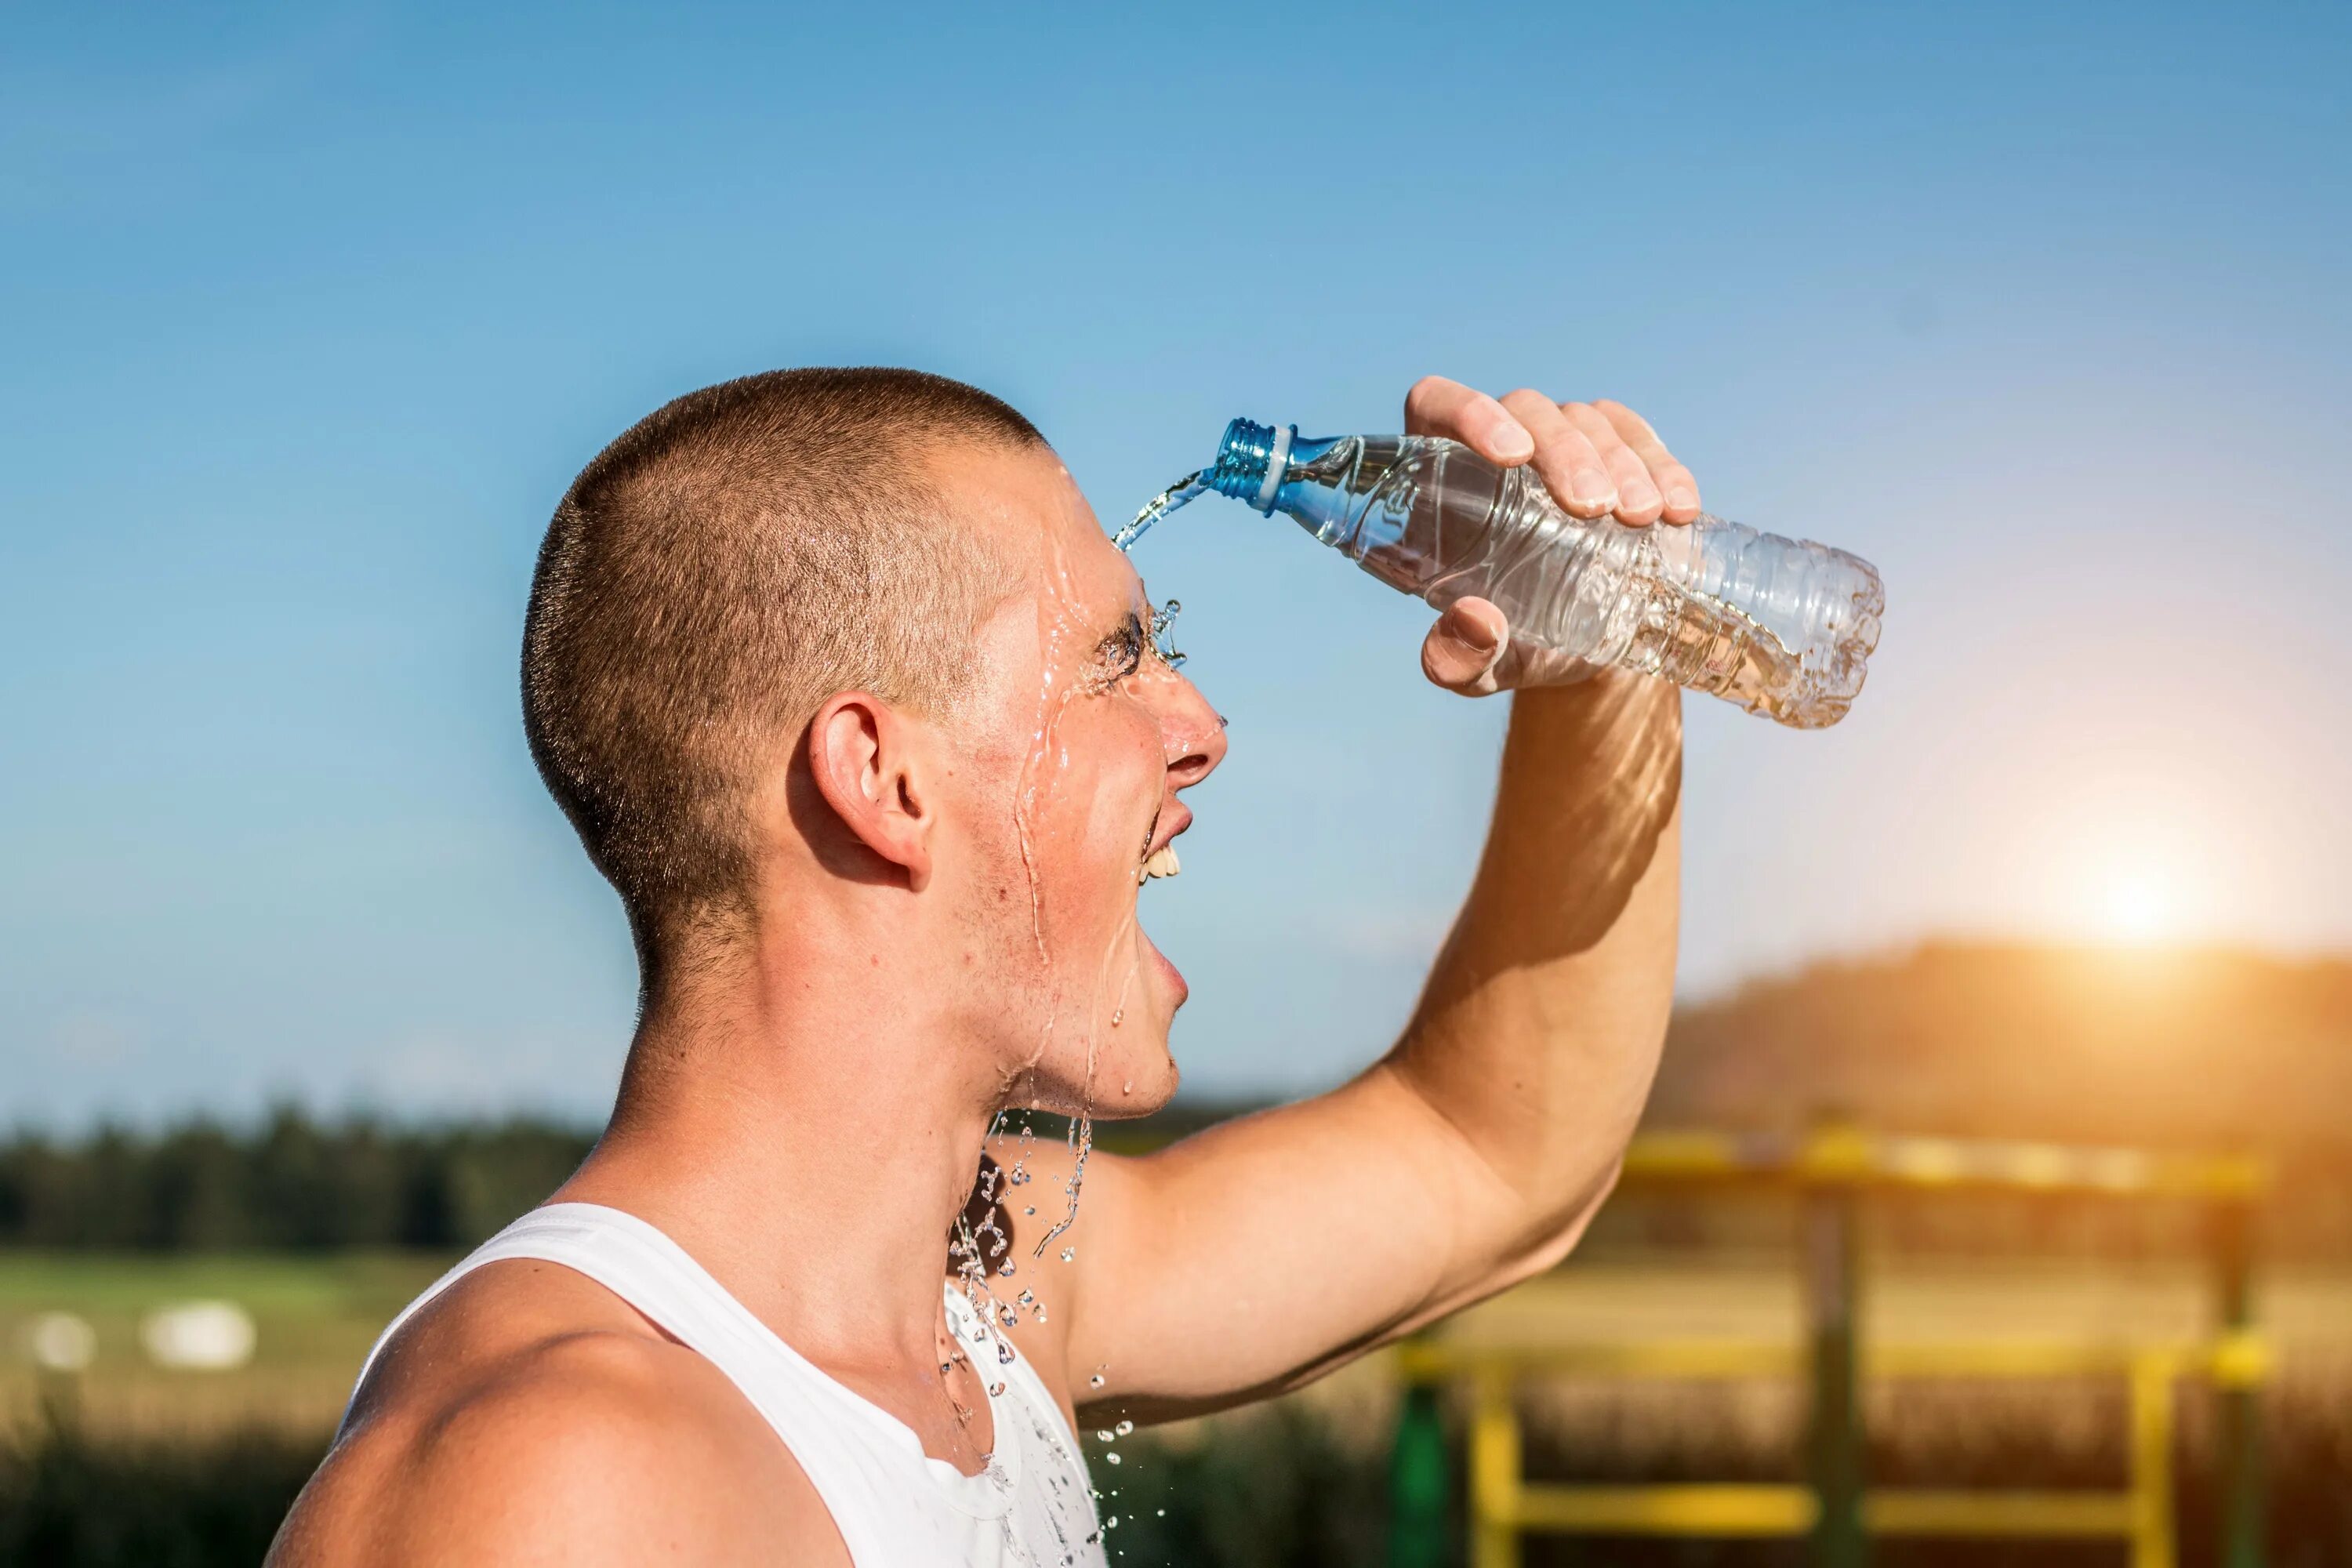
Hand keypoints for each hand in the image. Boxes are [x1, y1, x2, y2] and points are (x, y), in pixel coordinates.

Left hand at [1405, 376, 1700, 695]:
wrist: (1583, 652)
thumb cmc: (1512, 647)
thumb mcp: (1481, 667)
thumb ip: (1458, 659)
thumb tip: (1473, 623)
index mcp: (1440, 480)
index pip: (1438, 405)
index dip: (1470, 413)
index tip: (1513, 456)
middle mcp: (1498, 444)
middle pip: (1526, 409)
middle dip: (1566, 453)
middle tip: (1595, 509)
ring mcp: (1560, 442)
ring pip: (1585, 419)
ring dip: (1620, 461)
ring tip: (1643, 518)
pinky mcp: (1615, 451)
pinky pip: (1636, 435)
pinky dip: (1663, 467)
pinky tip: (1680, 511)